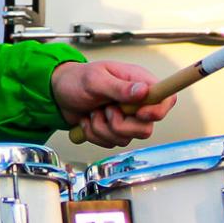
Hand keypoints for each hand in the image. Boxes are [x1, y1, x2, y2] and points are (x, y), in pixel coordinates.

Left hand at [53, 60, 176, 148]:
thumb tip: (144, 91)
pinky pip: (111, 143)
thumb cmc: (76, 79)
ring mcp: (126, 118)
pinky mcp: (114, 130)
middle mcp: (136, 102)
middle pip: (146, 128)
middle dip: (120, 125)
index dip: (157, 111)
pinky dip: (94, 134)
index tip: (139, 113)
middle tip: (105, 110)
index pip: (166, 99)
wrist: (57, 93)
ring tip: (92, 112)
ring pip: (126, 139)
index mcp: (138, 82)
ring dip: (102, 128)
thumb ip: (119, 87)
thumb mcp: (95, 79)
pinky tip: (88, 120)